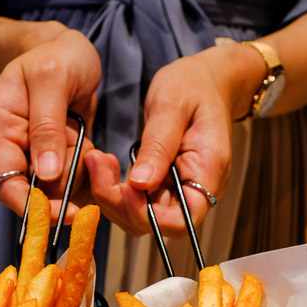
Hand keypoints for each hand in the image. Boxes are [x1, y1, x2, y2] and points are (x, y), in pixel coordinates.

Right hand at [0, 28, 101, 222]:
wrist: (70, 51)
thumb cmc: (56, 55)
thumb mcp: (51, 79)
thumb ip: (46, 126)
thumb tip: (46, 174)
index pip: (6, 182)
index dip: (30, 205)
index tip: (61, 213)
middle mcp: (14, 147)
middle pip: (36, 191)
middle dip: (63, 183)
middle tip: (80, 149)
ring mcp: (37, 156)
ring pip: (59, 189)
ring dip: (78, 172)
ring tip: (81, 136)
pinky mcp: (58, 160)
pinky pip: (75, 182)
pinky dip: (88, 172)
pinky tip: (90, 146)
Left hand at [86, 46, 247, 235]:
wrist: (203, 81)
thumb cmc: (193, 86)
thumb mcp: (172, 105)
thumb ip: (158, 146)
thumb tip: (140, 184)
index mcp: (208, 172)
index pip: (183, 221)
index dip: (149, 215)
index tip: (124, 187)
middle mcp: (196, 191)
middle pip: (157, 225)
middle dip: (121, 204)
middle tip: (98, 166)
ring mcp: (179, 192)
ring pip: (141, 218)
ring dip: (113, 199)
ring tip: (97, 161)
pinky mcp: (163, 187)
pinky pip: (136, 203)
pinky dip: (115, 191)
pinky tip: (104, 166)